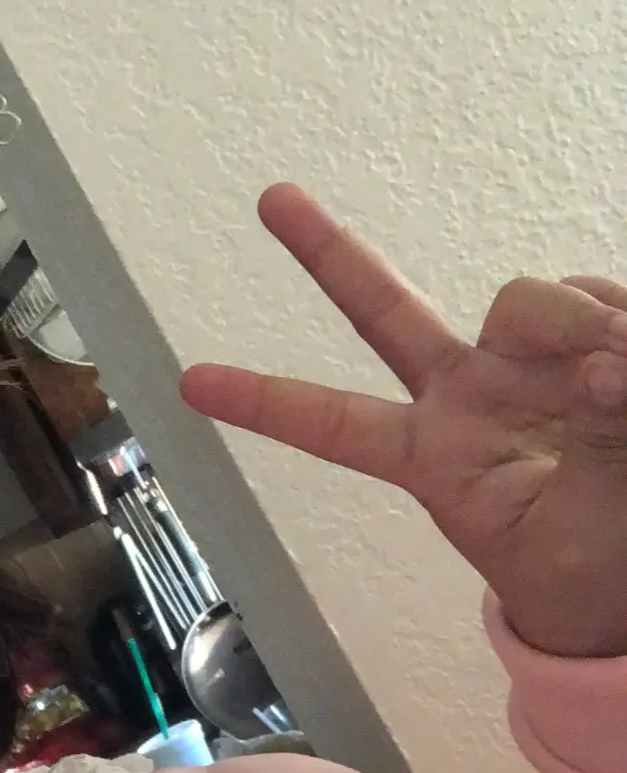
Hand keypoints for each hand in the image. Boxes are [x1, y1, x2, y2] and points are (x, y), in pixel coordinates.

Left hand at [181, 186, 626, 658]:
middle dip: (328, 252)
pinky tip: (626, 366)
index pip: (335, 426)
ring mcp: (526, 364)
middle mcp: (467, 397)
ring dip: (578, 326)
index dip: (265, 402)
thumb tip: (605, 367)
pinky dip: (621, 322)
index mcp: (434, 459)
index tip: (190, 383)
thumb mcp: (574, 534)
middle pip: (385, 312)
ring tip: (616, 386)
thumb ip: (591, 448)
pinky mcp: (594, 341)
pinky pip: (601, 297)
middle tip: (269, 198)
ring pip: (529, 299)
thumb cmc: (591, 574)